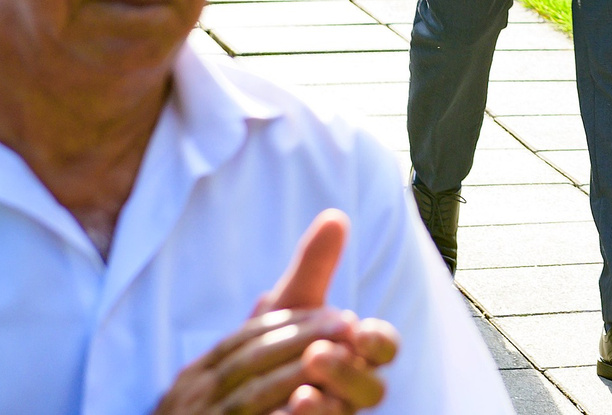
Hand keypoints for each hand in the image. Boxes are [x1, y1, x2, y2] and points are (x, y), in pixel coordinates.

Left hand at [154, 211, 401, 414]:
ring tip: (301, 391)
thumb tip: (336, 217)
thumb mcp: (288, 307)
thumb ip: (314, 268)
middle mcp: (348, 391)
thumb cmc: (270, 348)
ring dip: (328, 404)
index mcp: (354, 355)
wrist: (227, 396)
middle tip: (319, 355)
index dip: (379, 341)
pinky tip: (287, 410)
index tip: (358, 329)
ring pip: (345, 414)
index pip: (384, 348)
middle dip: (350, 373)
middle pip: (373, 389)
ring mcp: (330, 414)